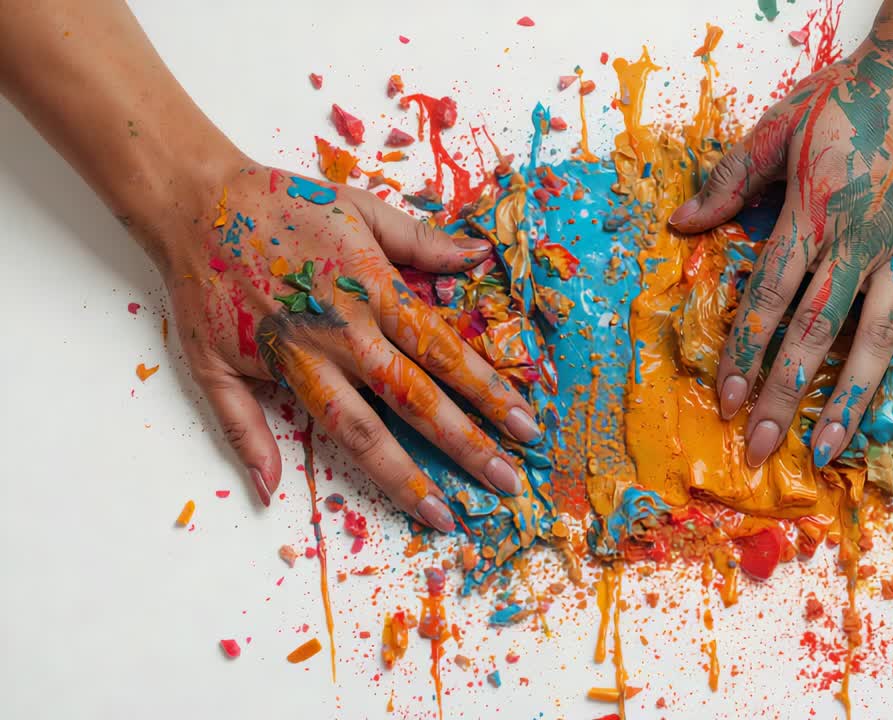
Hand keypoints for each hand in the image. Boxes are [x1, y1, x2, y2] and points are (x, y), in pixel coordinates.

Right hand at [144, 157, 540, 530]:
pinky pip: (241, 418)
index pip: (444, 351)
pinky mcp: (231, 364)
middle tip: (507, 482)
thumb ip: (422, 241)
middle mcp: (336, 331)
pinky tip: (273, 492)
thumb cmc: (286, 204)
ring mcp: (287, 354)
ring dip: (399, 474)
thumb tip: (480, 256)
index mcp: (370, 292)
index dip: (489, 391)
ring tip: (439, 513)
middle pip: (411, 398)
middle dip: (465, 443)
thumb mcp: (363, 209)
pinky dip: (253, 453)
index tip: (527, 426)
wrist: (197, 198)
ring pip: (351, 426)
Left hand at [669, 33, 892, 468]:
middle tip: (763, 448)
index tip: (729, 398)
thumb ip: (731, 178)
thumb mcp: (780, 125)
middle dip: (787, 393)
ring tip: (829, 446)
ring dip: (855, 395)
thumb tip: (680, 223)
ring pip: (881, 334)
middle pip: (817, 330)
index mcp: (814, 212)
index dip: (747, 350)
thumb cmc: (854, 95)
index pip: (771, 296)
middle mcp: (862, 239)